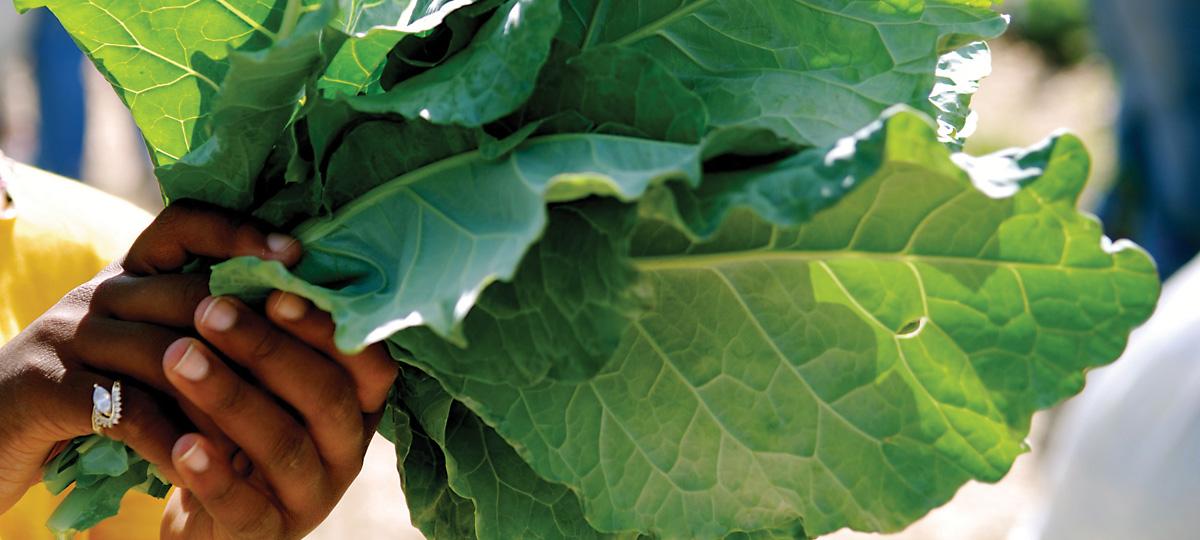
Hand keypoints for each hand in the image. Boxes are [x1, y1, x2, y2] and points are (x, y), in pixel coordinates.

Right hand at [0, 201, 301, 511]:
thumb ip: (200, 330)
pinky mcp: (46, 389)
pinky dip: (172, 441)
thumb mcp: (144, 349)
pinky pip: (126, 411)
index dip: (240, 232)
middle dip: (254, 332)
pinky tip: (205, 465)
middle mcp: (102, 294)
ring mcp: (71, 337)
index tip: (296, 254)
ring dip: (223, 396)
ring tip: (270, 431)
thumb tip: (298, 327)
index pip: (185, 224)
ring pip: (165, 354)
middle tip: (311, 367)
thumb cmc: (88, 392)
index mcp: (131, 275)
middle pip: (189, 295)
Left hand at [159, 292, 396, 539]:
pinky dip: (213, 475)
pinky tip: (179, 444)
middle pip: (325, 397)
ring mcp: (311, 495)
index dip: (328, 327)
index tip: (279, 287)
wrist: (217, 515)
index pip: (367, 363)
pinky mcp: (267, 533)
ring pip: (283, 446)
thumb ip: (275, 331)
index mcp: (359, 404)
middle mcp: (347, 449)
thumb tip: (264, 251)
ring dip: (231, 398)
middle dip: (267, 349)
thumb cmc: (244, 425)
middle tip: (210, 310)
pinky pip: (245, 508)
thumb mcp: (269, 380)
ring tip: (177, 357)